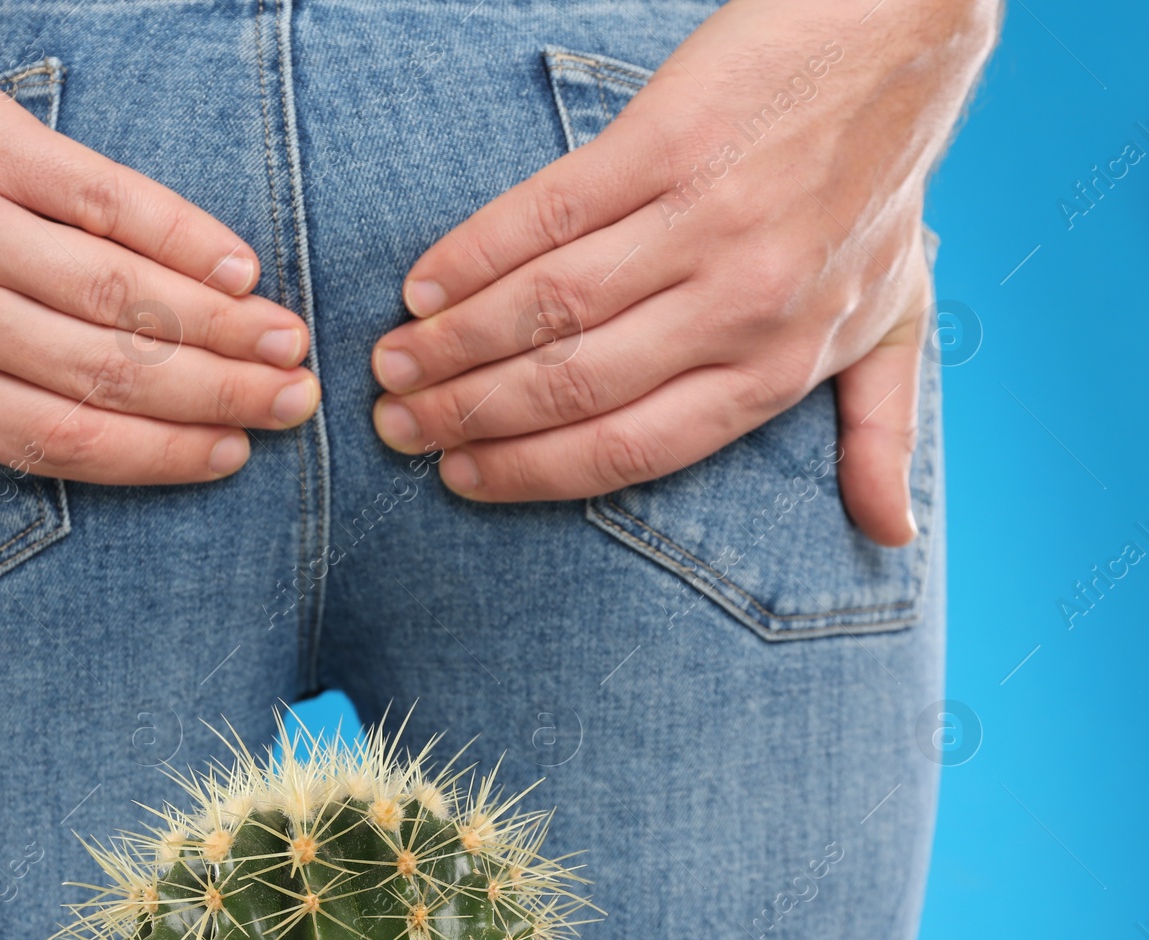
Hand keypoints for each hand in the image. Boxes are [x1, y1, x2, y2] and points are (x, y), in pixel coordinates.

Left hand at [0, 0, 315, 571]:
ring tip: (288, 343)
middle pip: (107, 374)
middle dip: (216, 397)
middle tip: (294, 404)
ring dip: (217, 324)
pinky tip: (237, 263)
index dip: (153, 455)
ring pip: (119, 295)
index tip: (227, 456)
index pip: (53, 438)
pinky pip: (105, 200)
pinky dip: (179, 234)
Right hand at [369, 0, 997, 545]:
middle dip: (469, 416)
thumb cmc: (883, 190)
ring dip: (455, 343)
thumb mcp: (895, 320)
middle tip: (397, 427)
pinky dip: (475, 254)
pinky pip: (550, 215)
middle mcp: (739, 306)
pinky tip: (424, 284)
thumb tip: (890, 534)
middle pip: (574, 386)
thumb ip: (878, 429)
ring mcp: (703, 221)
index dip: (532, 471)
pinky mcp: (670, 140)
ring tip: (392, 365)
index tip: (462, 478)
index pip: (631, 449)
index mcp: (779, 366)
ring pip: (551, 309)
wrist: (901, 38)